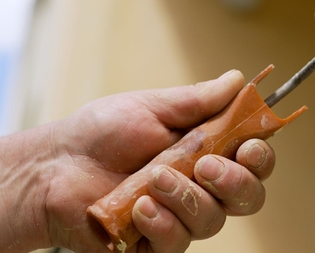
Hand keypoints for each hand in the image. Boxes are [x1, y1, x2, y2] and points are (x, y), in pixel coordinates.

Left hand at [40, 70, 275, 252]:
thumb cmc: (100, 133)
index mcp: (206, 151)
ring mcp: (179, 218)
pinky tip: (140, 207)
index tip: (248, 145)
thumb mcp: (150, 107)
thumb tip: (238, 79)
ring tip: (153, 179)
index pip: (253, 160)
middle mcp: (200, 187)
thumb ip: (197, 101)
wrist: (54, 166)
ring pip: (212, 220)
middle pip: (247, 197)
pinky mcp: (154, 245)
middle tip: (204, 166)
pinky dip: (161, 223)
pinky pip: (176, 243)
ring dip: (186, 198)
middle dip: (234, 182)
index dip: (260, 156)